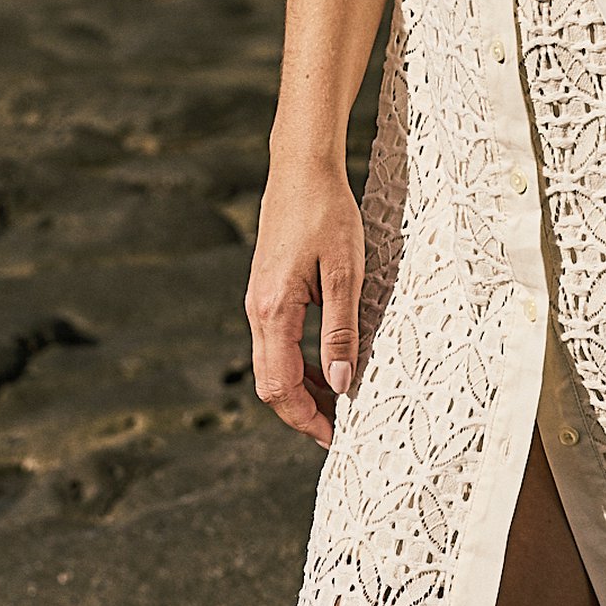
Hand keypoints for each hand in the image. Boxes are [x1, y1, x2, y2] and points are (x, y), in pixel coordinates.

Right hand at [244, 161, 364, 449]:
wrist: (302, 168)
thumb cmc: (328, 213)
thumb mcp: (346, 273)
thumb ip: (341, 330)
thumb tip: (343, 384)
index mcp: (273, 311)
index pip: (280, 386)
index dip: (306, 418)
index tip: (334, 437)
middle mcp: (258, 311)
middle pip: (272, 382)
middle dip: (303, 411)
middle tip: (339, 429)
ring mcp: (260, 300)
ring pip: (274, 363)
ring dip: (303, 388)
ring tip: (340, 401)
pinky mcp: (269, 290)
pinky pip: (279, 341)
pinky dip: (300, 361)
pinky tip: (329, 362)